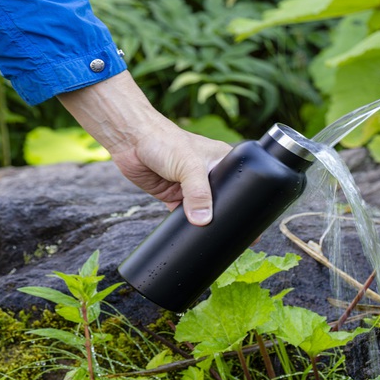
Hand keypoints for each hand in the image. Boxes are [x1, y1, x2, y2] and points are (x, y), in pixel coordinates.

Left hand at [58, 72, 231, 225]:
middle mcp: (209, 175)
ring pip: (201, 211)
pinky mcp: (174, 196)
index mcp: (222, 161)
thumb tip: (203, 220)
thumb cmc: (165, 142)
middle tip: (229, 235)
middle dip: (221, 216)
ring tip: (210, 237)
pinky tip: (189, 233)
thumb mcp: (188, 165)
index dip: (242, 203)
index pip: (240, 186)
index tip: (246, 224)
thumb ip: (198, 193)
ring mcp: (190, 187)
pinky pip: (183, 216)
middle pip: (220, 202)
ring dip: (202, 222)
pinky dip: (184, 224)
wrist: (132, 142)